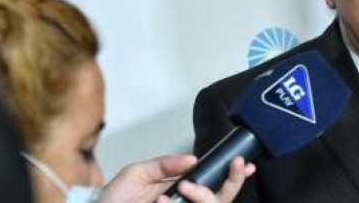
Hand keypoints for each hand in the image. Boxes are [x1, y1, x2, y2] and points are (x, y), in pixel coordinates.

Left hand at [99, 155, 254, 202]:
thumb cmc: (112, 201)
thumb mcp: (136, 174)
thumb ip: (164, 165)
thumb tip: (193, 159)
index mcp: (180, 190)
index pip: (214, 183)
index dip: (233, 175)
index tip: (245, 164)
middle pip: (222, 198)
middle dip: (231, 182)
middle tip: (234, 168)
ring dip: (202, 196)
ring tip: (181, 190)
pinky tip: (162, 202)